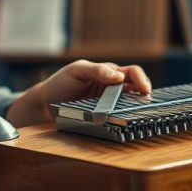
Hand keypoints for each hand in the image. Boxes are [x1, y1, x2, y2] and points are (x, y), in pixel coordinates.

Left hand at [6, 60, 151, 126]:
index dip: (140, 79)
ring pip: (130, 103)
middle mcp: (112, 86)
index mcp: (108, 72)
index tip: (144, 89)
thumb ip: (96, 70)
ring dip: (137, 106)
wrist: (45, 103)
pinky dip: (125, 117)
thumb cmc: (60, 83)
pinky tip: (127, 120)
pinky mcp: (103, 116)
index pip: (131, 72)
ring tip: (140, 111)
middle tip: (146, 101)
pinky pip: (118, 116)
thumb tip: (118, 76)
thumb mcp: (76, 71)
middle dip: (144, 93)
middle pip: (136, 87)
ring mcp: (108, 102)